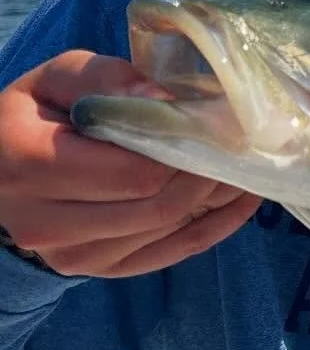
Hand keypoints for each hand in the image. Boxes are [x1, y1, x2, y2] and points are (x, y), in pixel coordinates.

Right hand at [0, 50, 261, 276]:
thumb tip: (166, 98)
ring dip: (215, 198)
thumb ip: (106, 80)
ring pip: (169, 229)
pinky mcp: (100, 270)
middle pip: (158, 205)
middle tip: (238, 145)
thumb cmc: (33, 119)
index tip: (215, 126)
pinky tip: (239, 198)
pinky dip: (216, 225)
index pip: (134, 172)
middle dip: (206, 173)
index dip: (183, 150)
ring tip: (240, 164)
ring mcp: (73, 256)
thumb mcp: (55, 81)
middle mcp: (46, 223)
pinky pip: (173, 252)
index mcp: (30, 166)